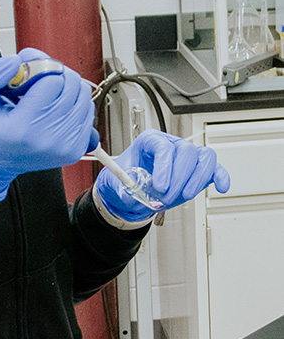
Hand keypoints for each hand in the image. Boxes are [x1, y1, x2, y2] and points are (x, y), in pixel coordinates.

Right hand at [0, 48, 96, 201]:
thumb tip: (16, 62)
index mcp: (23, 129)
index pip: (52, 80)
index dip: (39, 69)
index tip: (25, 77)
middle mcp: (48, 140)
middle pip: (72, 85)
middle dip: (55, 76)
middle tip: (35, 85)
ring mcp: (65, 147)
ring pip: (84, 94)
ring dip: (66, 88)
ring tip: (43, 97)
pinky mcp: (75, 150)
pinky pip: (87, 110)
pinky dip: (73, 104)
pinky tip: (53, 110)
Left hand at [94, 129, 230, 221]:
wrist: (131, 189)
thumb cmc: (126, 178)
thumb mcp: (117, 182)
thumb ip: (125, 188)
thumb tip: (132, 193)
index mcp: (150, 141)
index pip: (164, 146)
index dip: (165, 166)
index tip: (160, 186)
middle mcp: (172, 145)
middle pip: (186, 151)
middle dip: (179, 178)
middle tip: (166, 197)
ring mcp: (187, 156)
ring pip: (204, 157)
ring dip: (197, 179)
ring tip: (183, 196)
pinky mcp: (198, 169)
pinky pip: (215, 168)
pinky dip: (221, 177)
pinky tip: (220, 187)